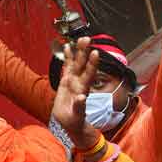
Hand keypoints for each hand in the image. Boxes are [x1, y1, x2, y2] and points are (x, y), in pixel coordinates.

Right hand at [51, 37, 103, 151]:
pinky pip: (67, 67)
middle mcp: (79, 82)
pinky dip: (67, 58)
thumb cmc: (75, 120)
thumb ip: (79, 106)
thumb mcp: (77, 115)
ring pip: (76, 64)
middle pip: (83, 65)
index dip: (92, 64)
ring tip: (80, 39)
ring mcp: (73, 81)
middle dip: (84, 52)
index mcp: (83, 90)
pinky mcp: (66, 81)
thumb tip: (81, 98)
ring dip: (78, 52)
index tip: (95, 53)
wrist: (70, 122)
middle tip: (87, 39)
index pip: (89, 74)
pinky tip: (67, 48)